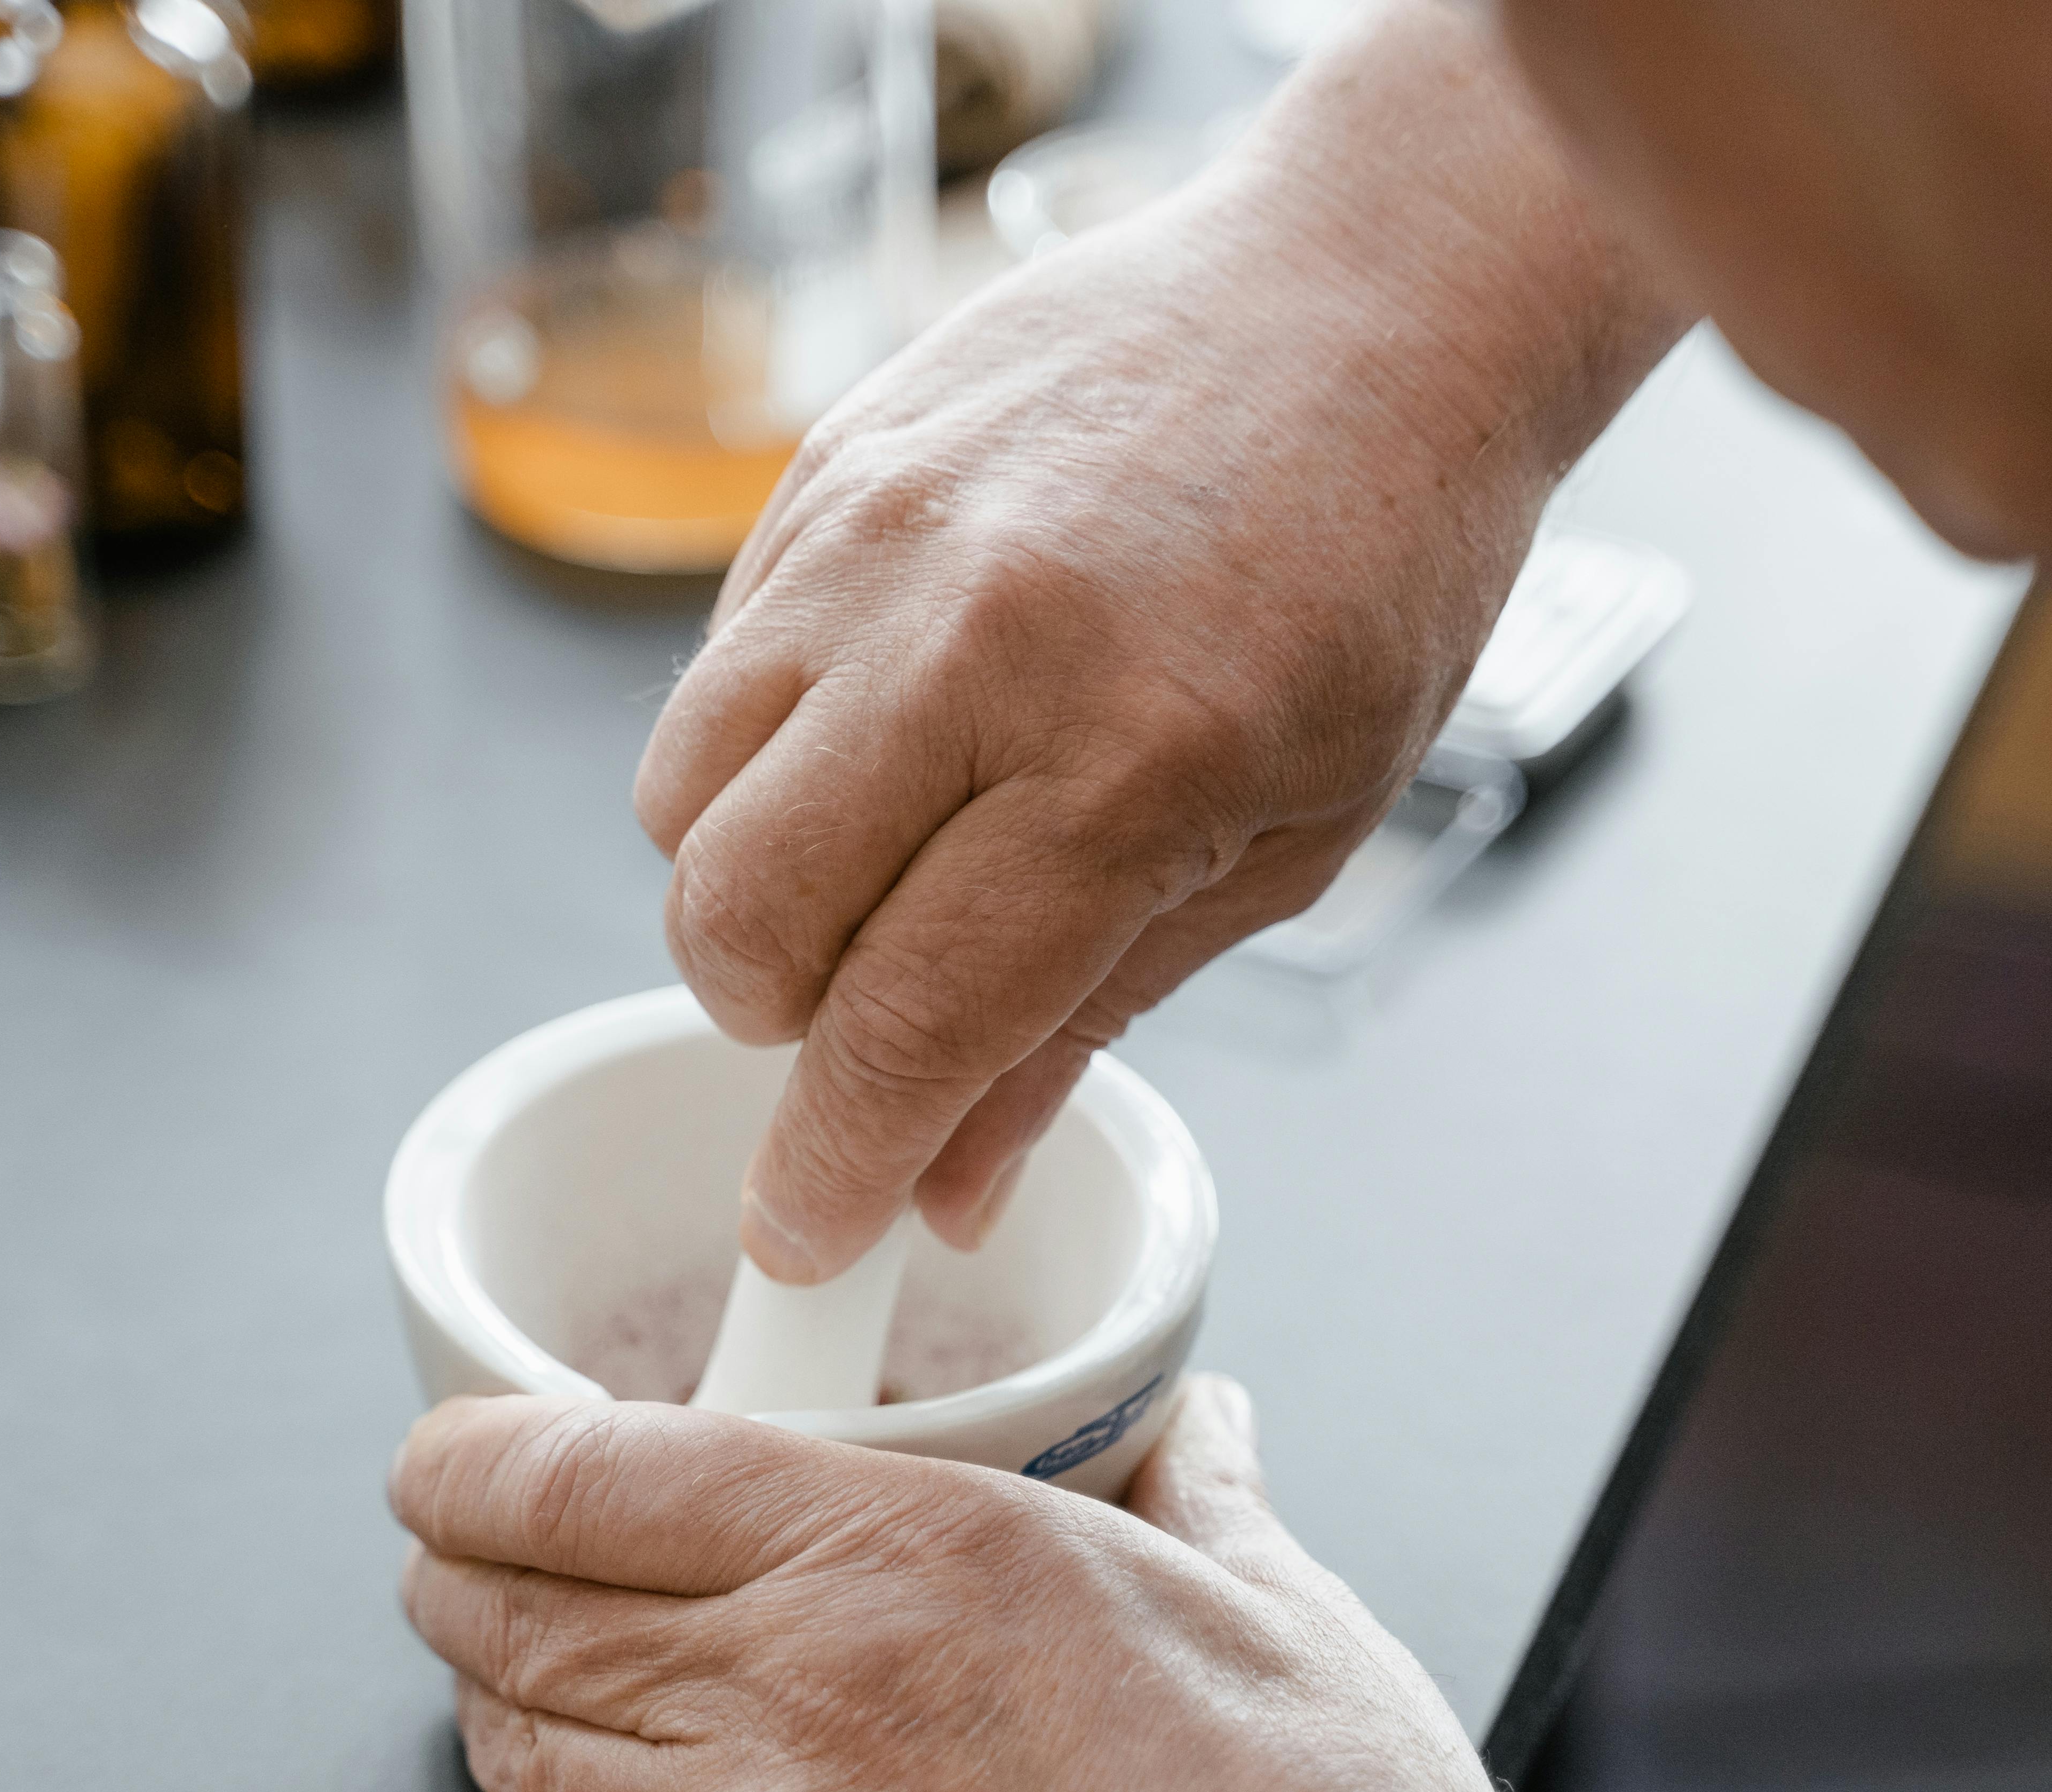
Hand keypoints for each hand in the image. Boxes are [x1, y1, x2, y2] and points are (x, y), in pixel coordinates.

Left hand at [254, 1377, 1660, 1791]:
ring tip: (489, 1673)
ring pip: (516, 1748)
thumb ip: (1193, 1493)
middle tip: (480, 1555)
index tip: (459, 1452)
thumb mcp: (1289, 1620)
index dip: (483, 1452)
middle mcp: (799, 1700)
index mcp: (917, 1557)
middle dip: (477, 1566)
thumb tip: (1188, 1421)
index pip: (598, 1469)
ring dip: (479, 1697)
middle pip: (534, 1604)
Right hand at [636, 0, 1685, 1280]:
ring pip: (680, 800)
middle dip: (774, 1025)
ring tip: (873, 870)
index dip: (834, 1164)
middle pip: (736, 918)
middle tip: (864, 1019)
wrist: (1369, 298)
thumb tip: (947, 1189)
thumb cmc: (1371, 570)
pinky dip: (766, 751)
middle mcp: (975, 640)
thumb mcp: (1290, 841)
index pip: (904, 1022)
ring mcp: (877, 536)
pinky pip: (714, 672)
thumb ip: (1091, 1019)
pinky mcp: (824, 464)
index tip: (804, 1232)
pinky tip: (885, 731)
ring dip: (749, 888)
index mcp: (1127, 759)